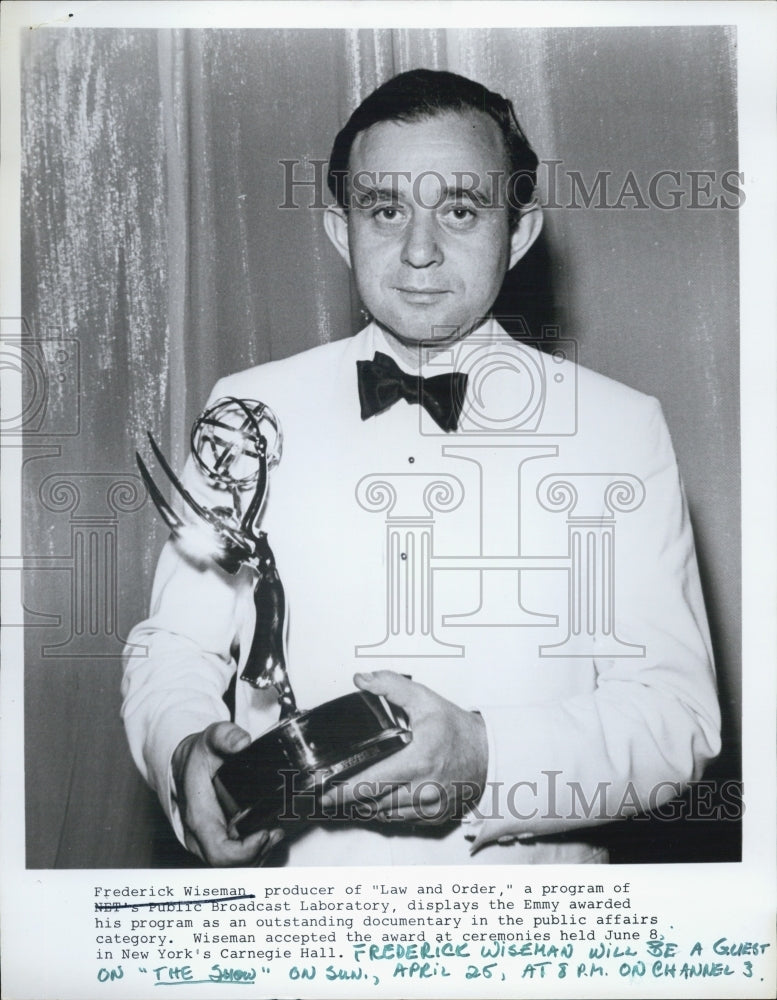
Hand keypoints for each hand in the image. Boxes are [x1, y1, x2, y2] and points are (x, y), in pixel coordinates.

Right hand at [172, 722, 283, 865]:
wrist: (184, 763)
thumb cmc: (197, 755)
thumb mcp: (210, 738)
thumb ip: (225, 736)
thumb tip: (242, 742)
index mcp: (198, 816)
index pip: (220, 853)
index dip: (244, 852)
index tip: (264, 834)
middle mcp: (200, 836)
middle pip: (230, 865)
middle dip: (256, 853)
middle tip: (275, 833)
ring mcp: (208, 841)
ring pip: (233, 865)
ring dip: (257, 854)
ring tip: (275, 833)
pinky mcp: (217, 840)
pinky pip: (234, 857)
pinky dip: (253, 851)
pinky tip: (267, 835)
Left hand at [320, 671, 487, 824]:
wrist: (490, 754)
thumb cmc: (457, 729)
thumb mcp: (425, 700)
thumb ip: (391, 687)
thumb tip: (362, 679)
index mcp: (419, 760)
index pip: (372, 782)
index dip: (344, 791)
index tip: (325, 792)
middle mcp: (425, 788)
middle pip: (374, 803)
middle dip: (348, 800)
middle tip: (328, 796)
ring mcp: (431, 807)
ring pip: (385, 815)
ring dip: (365, 807)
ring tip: (349, 796)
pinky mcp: (435, 817)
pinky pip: (401, 821)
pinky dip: (385, 813)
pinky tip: (376, 801)